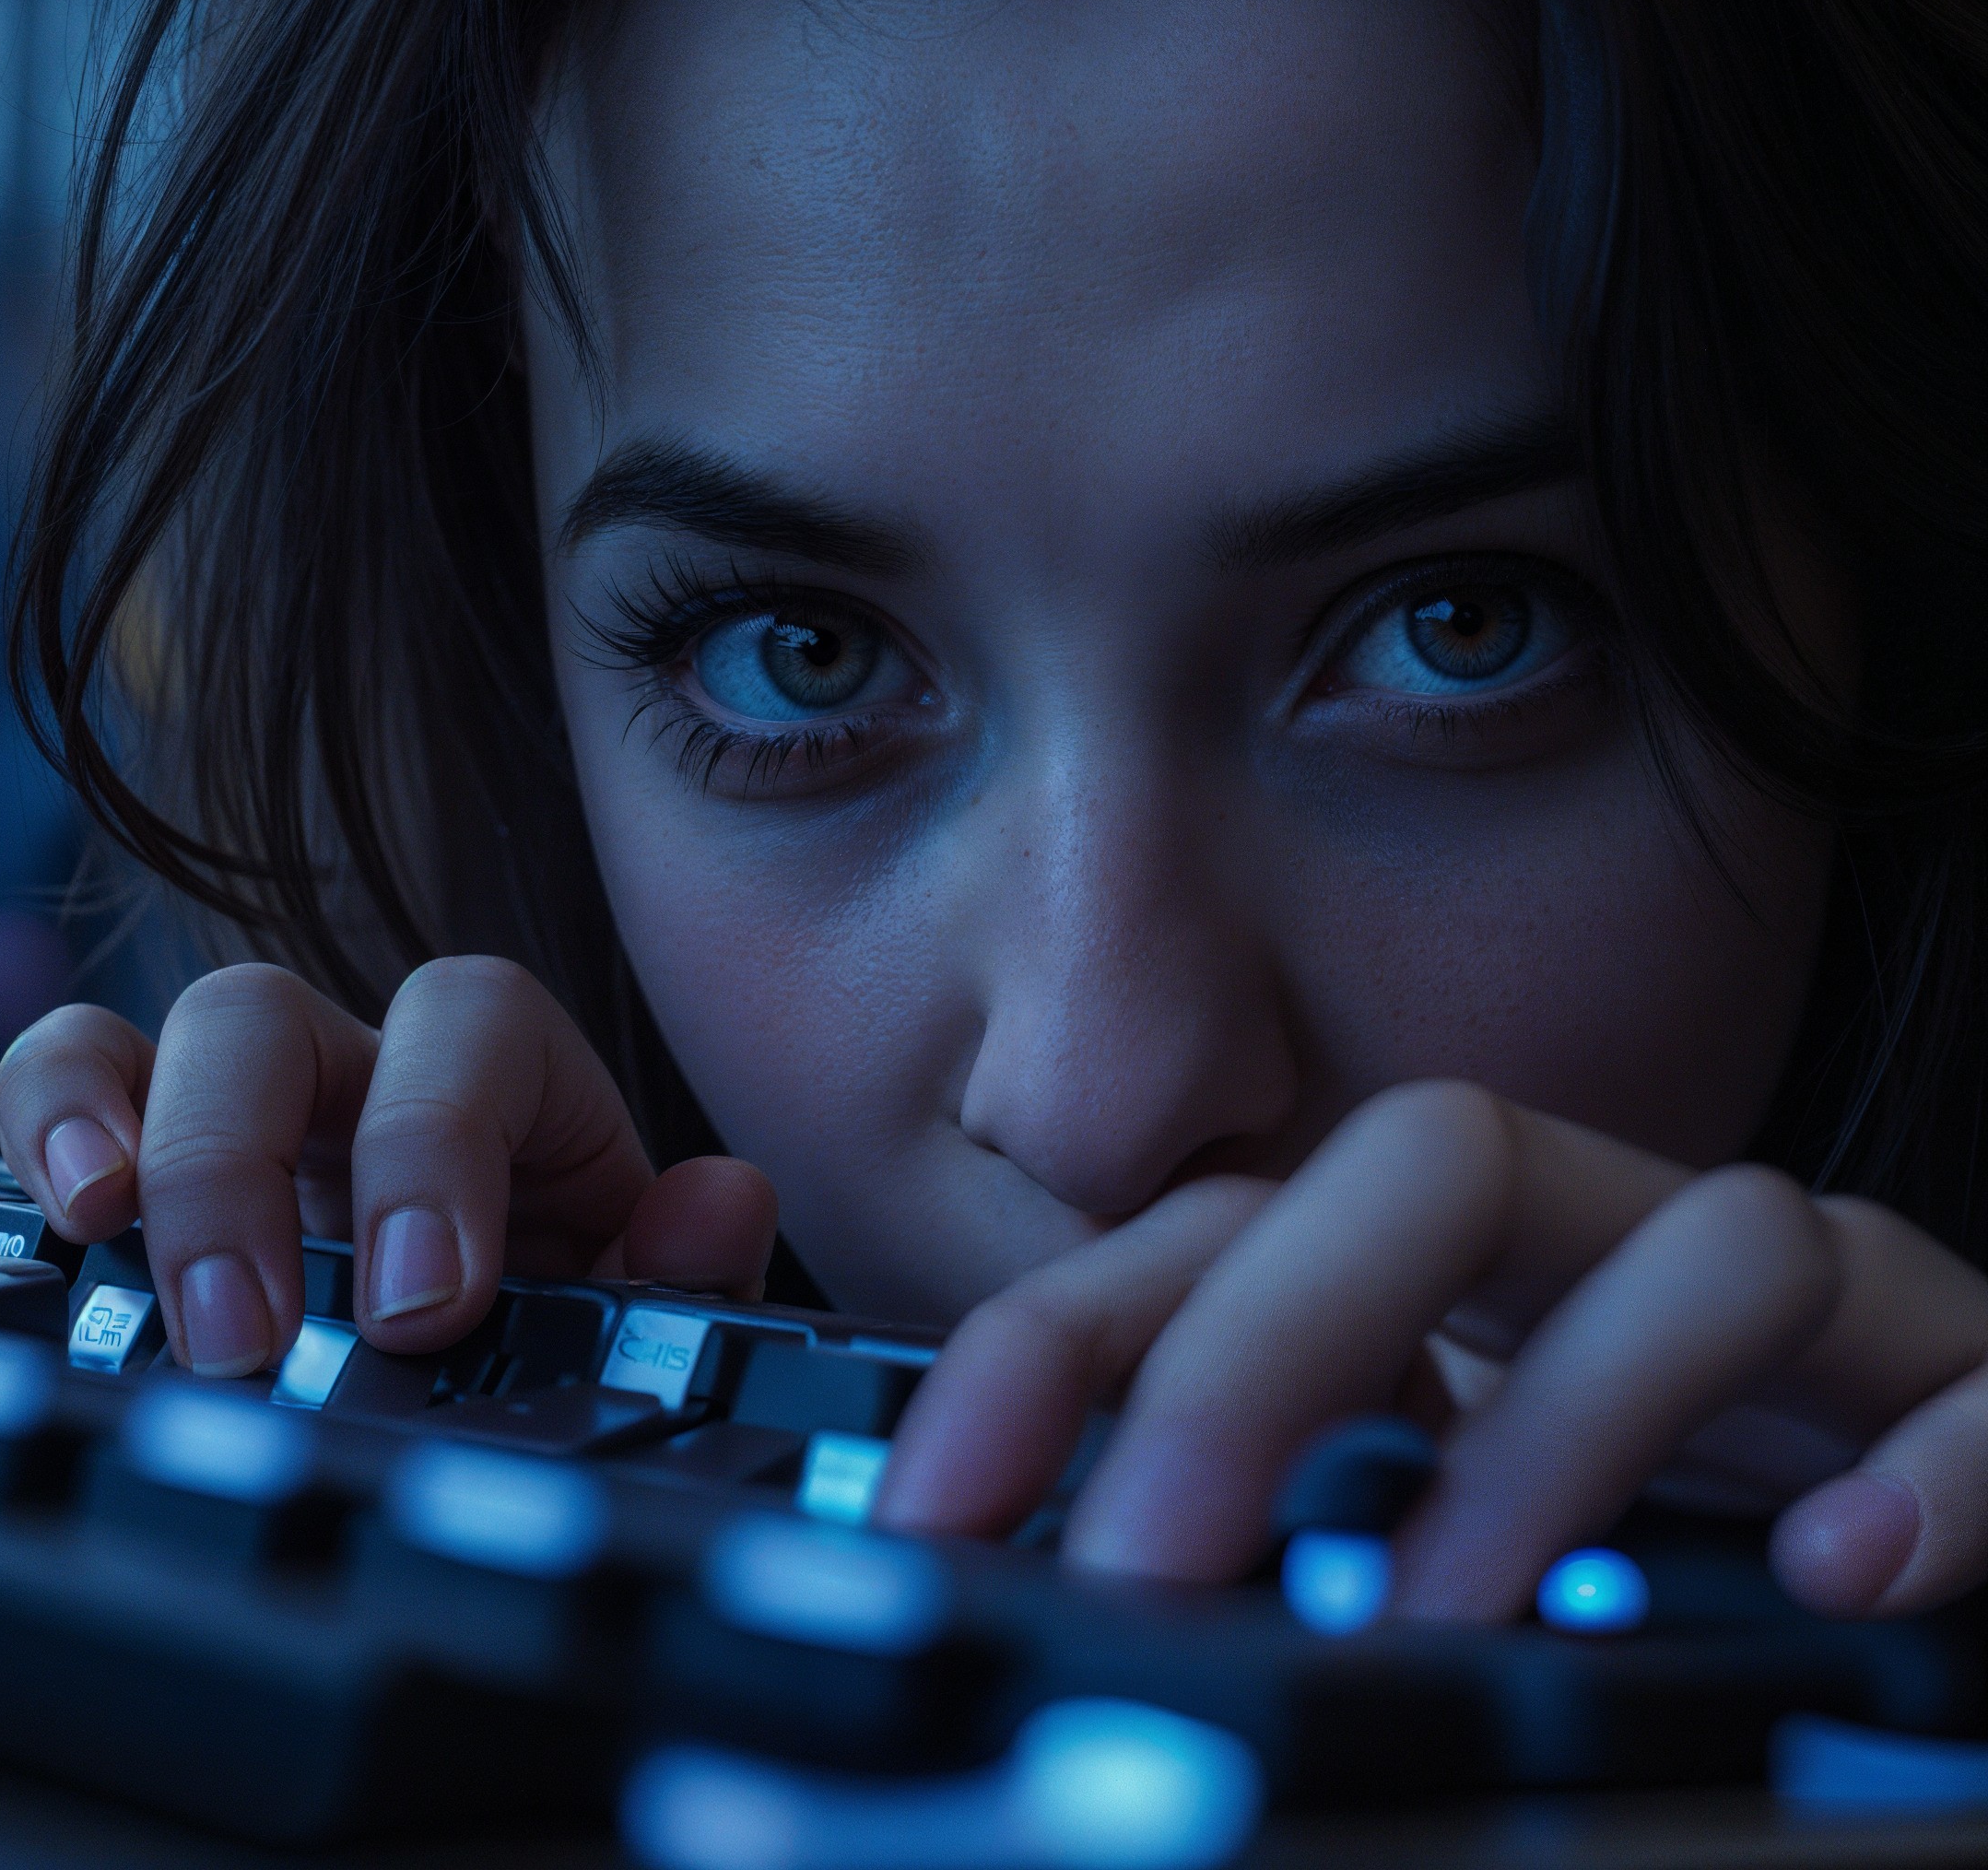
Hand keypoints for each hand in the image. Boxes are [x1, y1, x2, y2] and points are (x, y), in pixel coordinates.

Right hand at [0, 958, 776, 1377]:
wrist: (502, 1338)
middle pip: (272, 1011)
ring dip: (119, 1125)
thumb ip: (691, 1266)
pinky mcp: (158, 1156)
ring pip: (164, 1032)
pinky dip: (47, 1124)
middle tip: (246, 1340)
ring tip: (107, 1246)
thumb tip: (718, 1206)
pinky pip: (75, 1080)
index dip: (432, 1144)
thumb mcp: (642, 1308)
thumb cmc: (570, 1304)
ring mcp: (257, 1102)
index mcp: (505, 1078)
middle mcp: (367, 1065)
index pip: (469, 1024)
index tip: (422, 1308)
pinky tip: (56, 1223)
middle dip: (237, 1163)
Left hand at [875, 1080, 1987, 1619]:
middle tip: (1153, 1570)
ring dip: (1557, 1428)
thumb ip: (1276, 1551)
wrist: (1922, 1519)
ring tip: (1445, 1613)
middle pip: (1432, 1165)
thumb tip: (1074, 1649)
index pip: (1226, 1229)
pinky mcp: (1976, 1385)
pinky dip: (1921, 1471)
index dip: (1059, 1345)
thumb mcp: (1419, 1530)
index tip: (932, 1514)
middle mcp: (1611, 1245)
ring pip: (1703, 1243)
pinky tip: (1837, 1577)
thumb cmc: (1648, 1532)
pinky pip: (1968, 1383)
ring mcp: (1815, 1308)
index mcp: (1449, 1274)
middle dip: (1266, 1350)